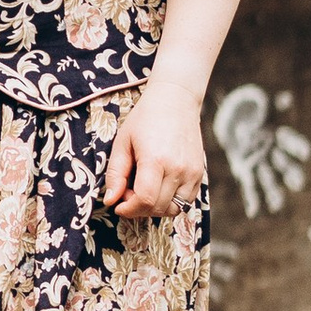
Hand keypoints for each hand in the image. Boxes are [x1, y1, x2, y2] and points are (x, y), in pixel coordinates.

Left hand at [104, 73, 205, 221]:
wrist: (175, 101)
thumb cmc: (145, 119)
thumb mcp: (122, 142)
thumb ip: (116, 173)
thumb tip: (110, 200)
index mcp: (155, 159)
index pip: (145, 200)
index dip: (129, 209)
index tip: (118, 205)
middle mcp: (178, 169)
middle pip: (158, 207)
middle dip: (138, 208)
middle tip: (127, 194)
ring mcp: (192, 172)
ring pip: (174, 208)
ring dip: (155, 208)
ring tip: (143, 190)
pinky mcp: (199, 173)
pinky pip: (186, 200)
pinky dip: (171, 202)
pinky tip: (158, 188)